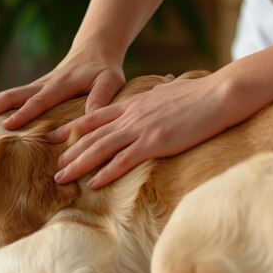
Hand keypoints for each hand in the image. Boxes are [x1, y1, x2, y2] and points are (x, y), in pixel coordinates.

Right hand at [0, 51, 124, 129]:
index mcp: (60, 85)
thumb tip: (93, 117)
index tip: (7, 126)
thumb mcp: (110, 82)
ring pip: (5, 96)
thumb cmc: (104, 70)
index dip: (24, 113)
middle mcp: (43, 84)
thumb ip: (102, 98)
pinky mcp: (33, 89)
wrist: (95, 51)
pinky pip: (9, 98)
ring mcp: (35, 86)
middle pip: (11, 96)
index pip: (39, 101)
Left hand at [47, 72, 246, 188]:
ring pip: (100, 148)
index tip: (56, 137)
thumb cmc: (200, 93)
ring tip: (61, 178)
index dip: (73, 128)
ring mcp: (141, 129)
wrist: (219, 94)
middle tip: (53, 166)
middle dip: (70, 151)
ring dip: (78, 164)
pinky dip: (106, 173)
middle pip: (92, 134)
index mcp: (134, 103)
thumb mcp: (171, 89)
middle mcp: (131, 116)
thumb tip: (161, 88)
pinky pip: (123, 161)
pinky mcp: (155, 143)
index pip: (95, 116)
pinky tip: (93, 184)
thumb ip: (159, 91)